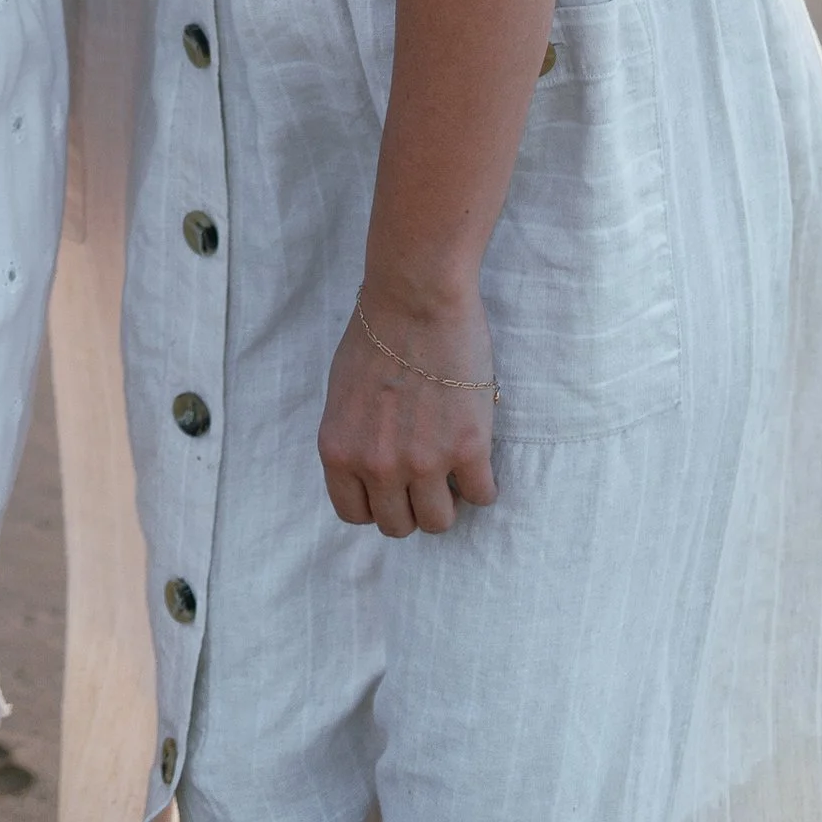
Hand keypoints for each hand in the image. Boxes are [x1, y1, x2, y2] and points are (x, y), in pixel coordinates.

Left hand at [318, 286, 497, 535]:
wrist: (416, 296)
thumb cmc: (376, 332)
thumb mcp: (343, 394)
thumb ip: (354, 439)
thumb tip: (369, 471)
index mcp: (339, 451)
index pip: (354, 514)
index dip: (376, 503)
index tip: (391, 487)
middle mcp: (377, 466)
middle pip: (398, 525)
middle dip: (412, 505)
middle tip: (426, 478)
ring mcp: (423, 462)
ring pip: (440, 522)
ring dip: (448, 501)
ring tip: (453, 471)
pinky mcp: (467, 450)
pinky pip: (481, 495)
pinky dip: (482, 484)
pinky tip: (478, 460)